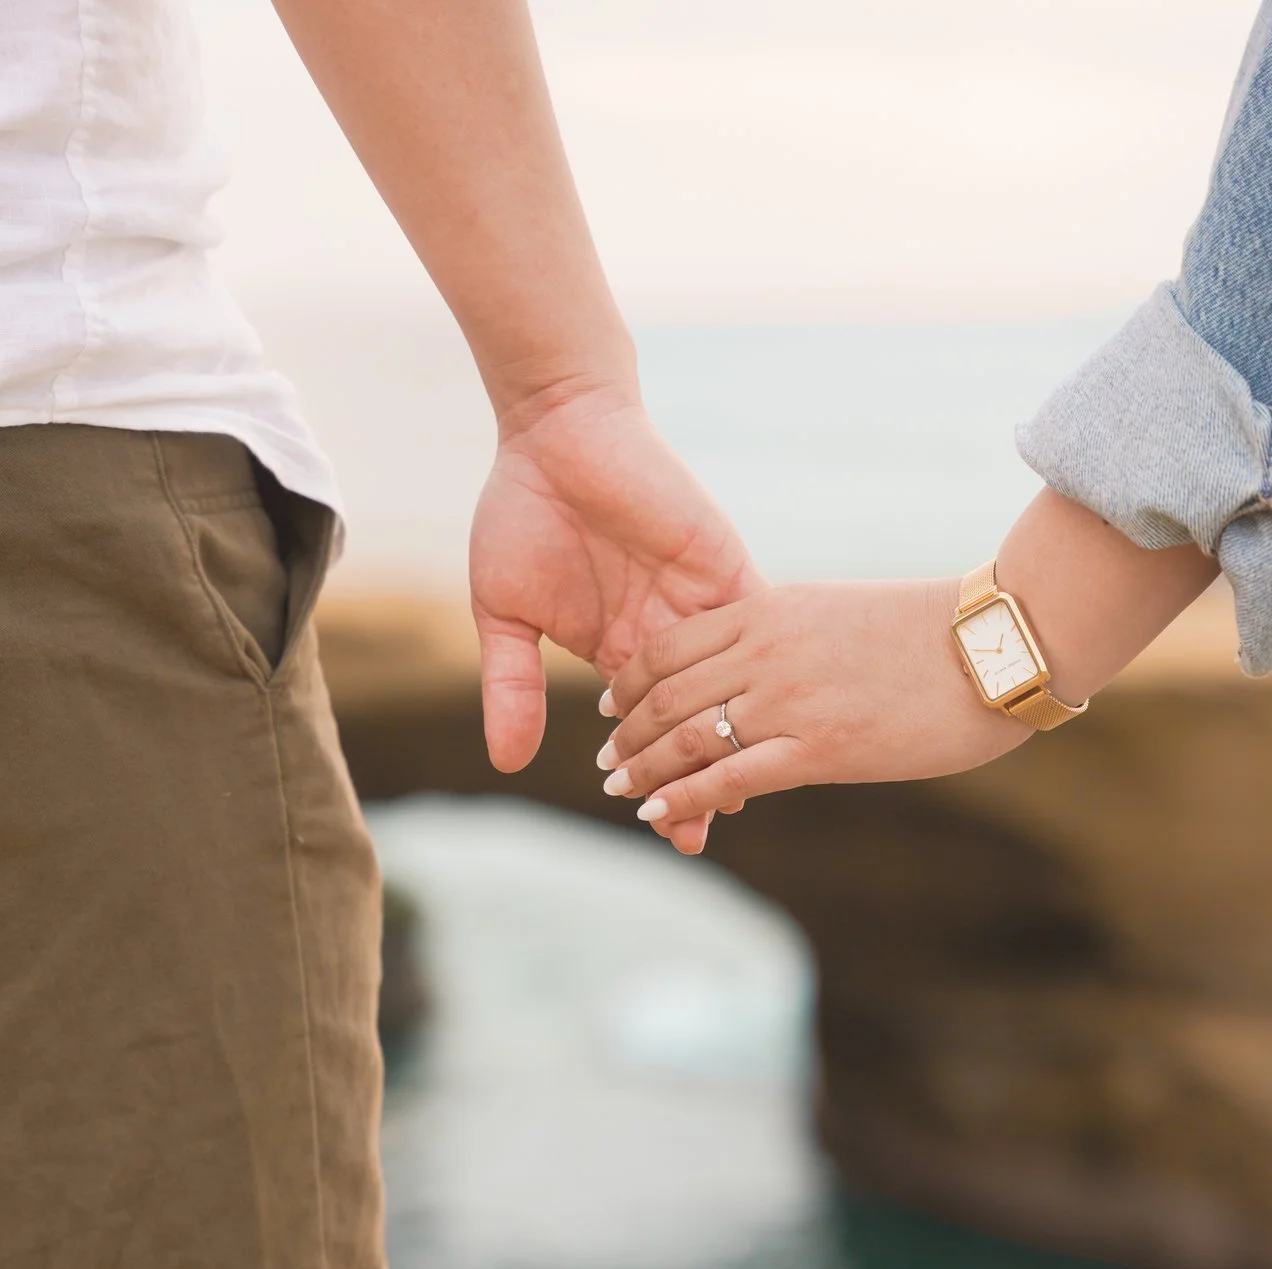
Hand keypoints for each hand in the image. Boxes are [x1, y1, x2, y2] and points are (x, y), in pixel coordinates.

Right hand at [470, 379, 765, 815]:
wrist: (556, 431)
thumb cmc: (523, 511)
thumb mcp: (504, 613)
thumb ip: (512, 686)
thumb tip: (509, 763)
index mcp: (623, 652)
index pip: (656, 733)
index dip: (667, 781)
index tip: (675, 834)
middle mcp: (671, 637)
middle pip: (702, 723)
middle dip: (703, 778)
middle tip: (702, 832)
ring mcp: (701, 606)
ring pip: (733, 689)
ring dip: (735, 738)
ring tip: (735, 794)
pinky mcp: (723, 570)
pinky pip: (753, 630)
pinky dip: (760, 674)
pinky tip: (767, 717)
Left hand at [594, 579, 1030, 854]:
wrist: (992, 645)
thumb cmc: (931, 633)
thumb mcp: (836, 613)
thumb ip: (786, 635)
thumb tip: (756, 666)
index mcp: (768, 611)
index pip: (669, 646)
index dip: (628, 680)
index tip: (608, 702)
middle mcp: (765, 652)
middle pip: (665, 695)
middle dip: (626, 731)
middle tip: (606, 758)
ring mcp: (787, 700)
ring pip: (685, 738)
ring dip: (643, 769)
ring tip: (620, 789)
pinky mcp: (817, 748)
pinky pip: (727, 777)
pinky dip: (683, 798)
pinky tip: (659, 813)